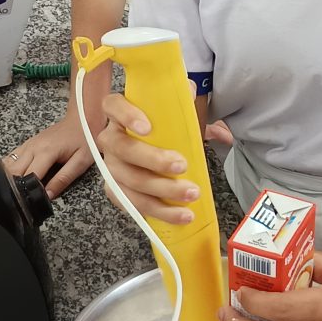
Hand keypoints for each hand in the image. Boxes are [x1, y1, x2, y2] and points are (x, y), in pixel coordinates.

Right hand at [4, 112, 92, 199]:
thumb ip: (63, 179)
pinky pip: (11, 157)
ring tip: (18, 191)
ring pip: (9, 165)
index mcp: (46, 151)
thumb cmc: (84, 139)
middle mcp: (33, 147)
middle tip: (23, 200)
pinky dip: (10, 169)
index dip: (29, 191)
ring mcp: (28, 144)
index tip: (31, 202)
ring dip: (10, 179)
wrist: (82, 119)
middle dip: (16, 187)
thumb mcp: (80, 162)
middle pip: (14, 172)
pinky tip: (14, 178)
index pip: (29, 177)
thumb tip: (48, 196)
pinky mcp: (27, 144)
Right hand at [92, 93, 200, 225]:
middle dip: (152, 160)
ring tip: (190, 195)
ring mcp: (110, 166)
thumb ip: (189, 110)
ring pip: (127, 181)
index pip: (113, 106)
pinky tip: (178, 214)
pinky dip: (156, 211)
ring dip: (161, 191)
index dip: (127, 115)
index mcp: (120, 114)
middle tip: (182, 166)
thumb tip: (211, 119)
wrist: (154, 151)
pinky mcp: (115, 190)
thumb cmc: (163, 129)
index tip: (148, 127)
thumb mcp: (176, 115)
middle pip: (122, 149)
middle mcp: (110, 139)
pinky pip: (129, 203)